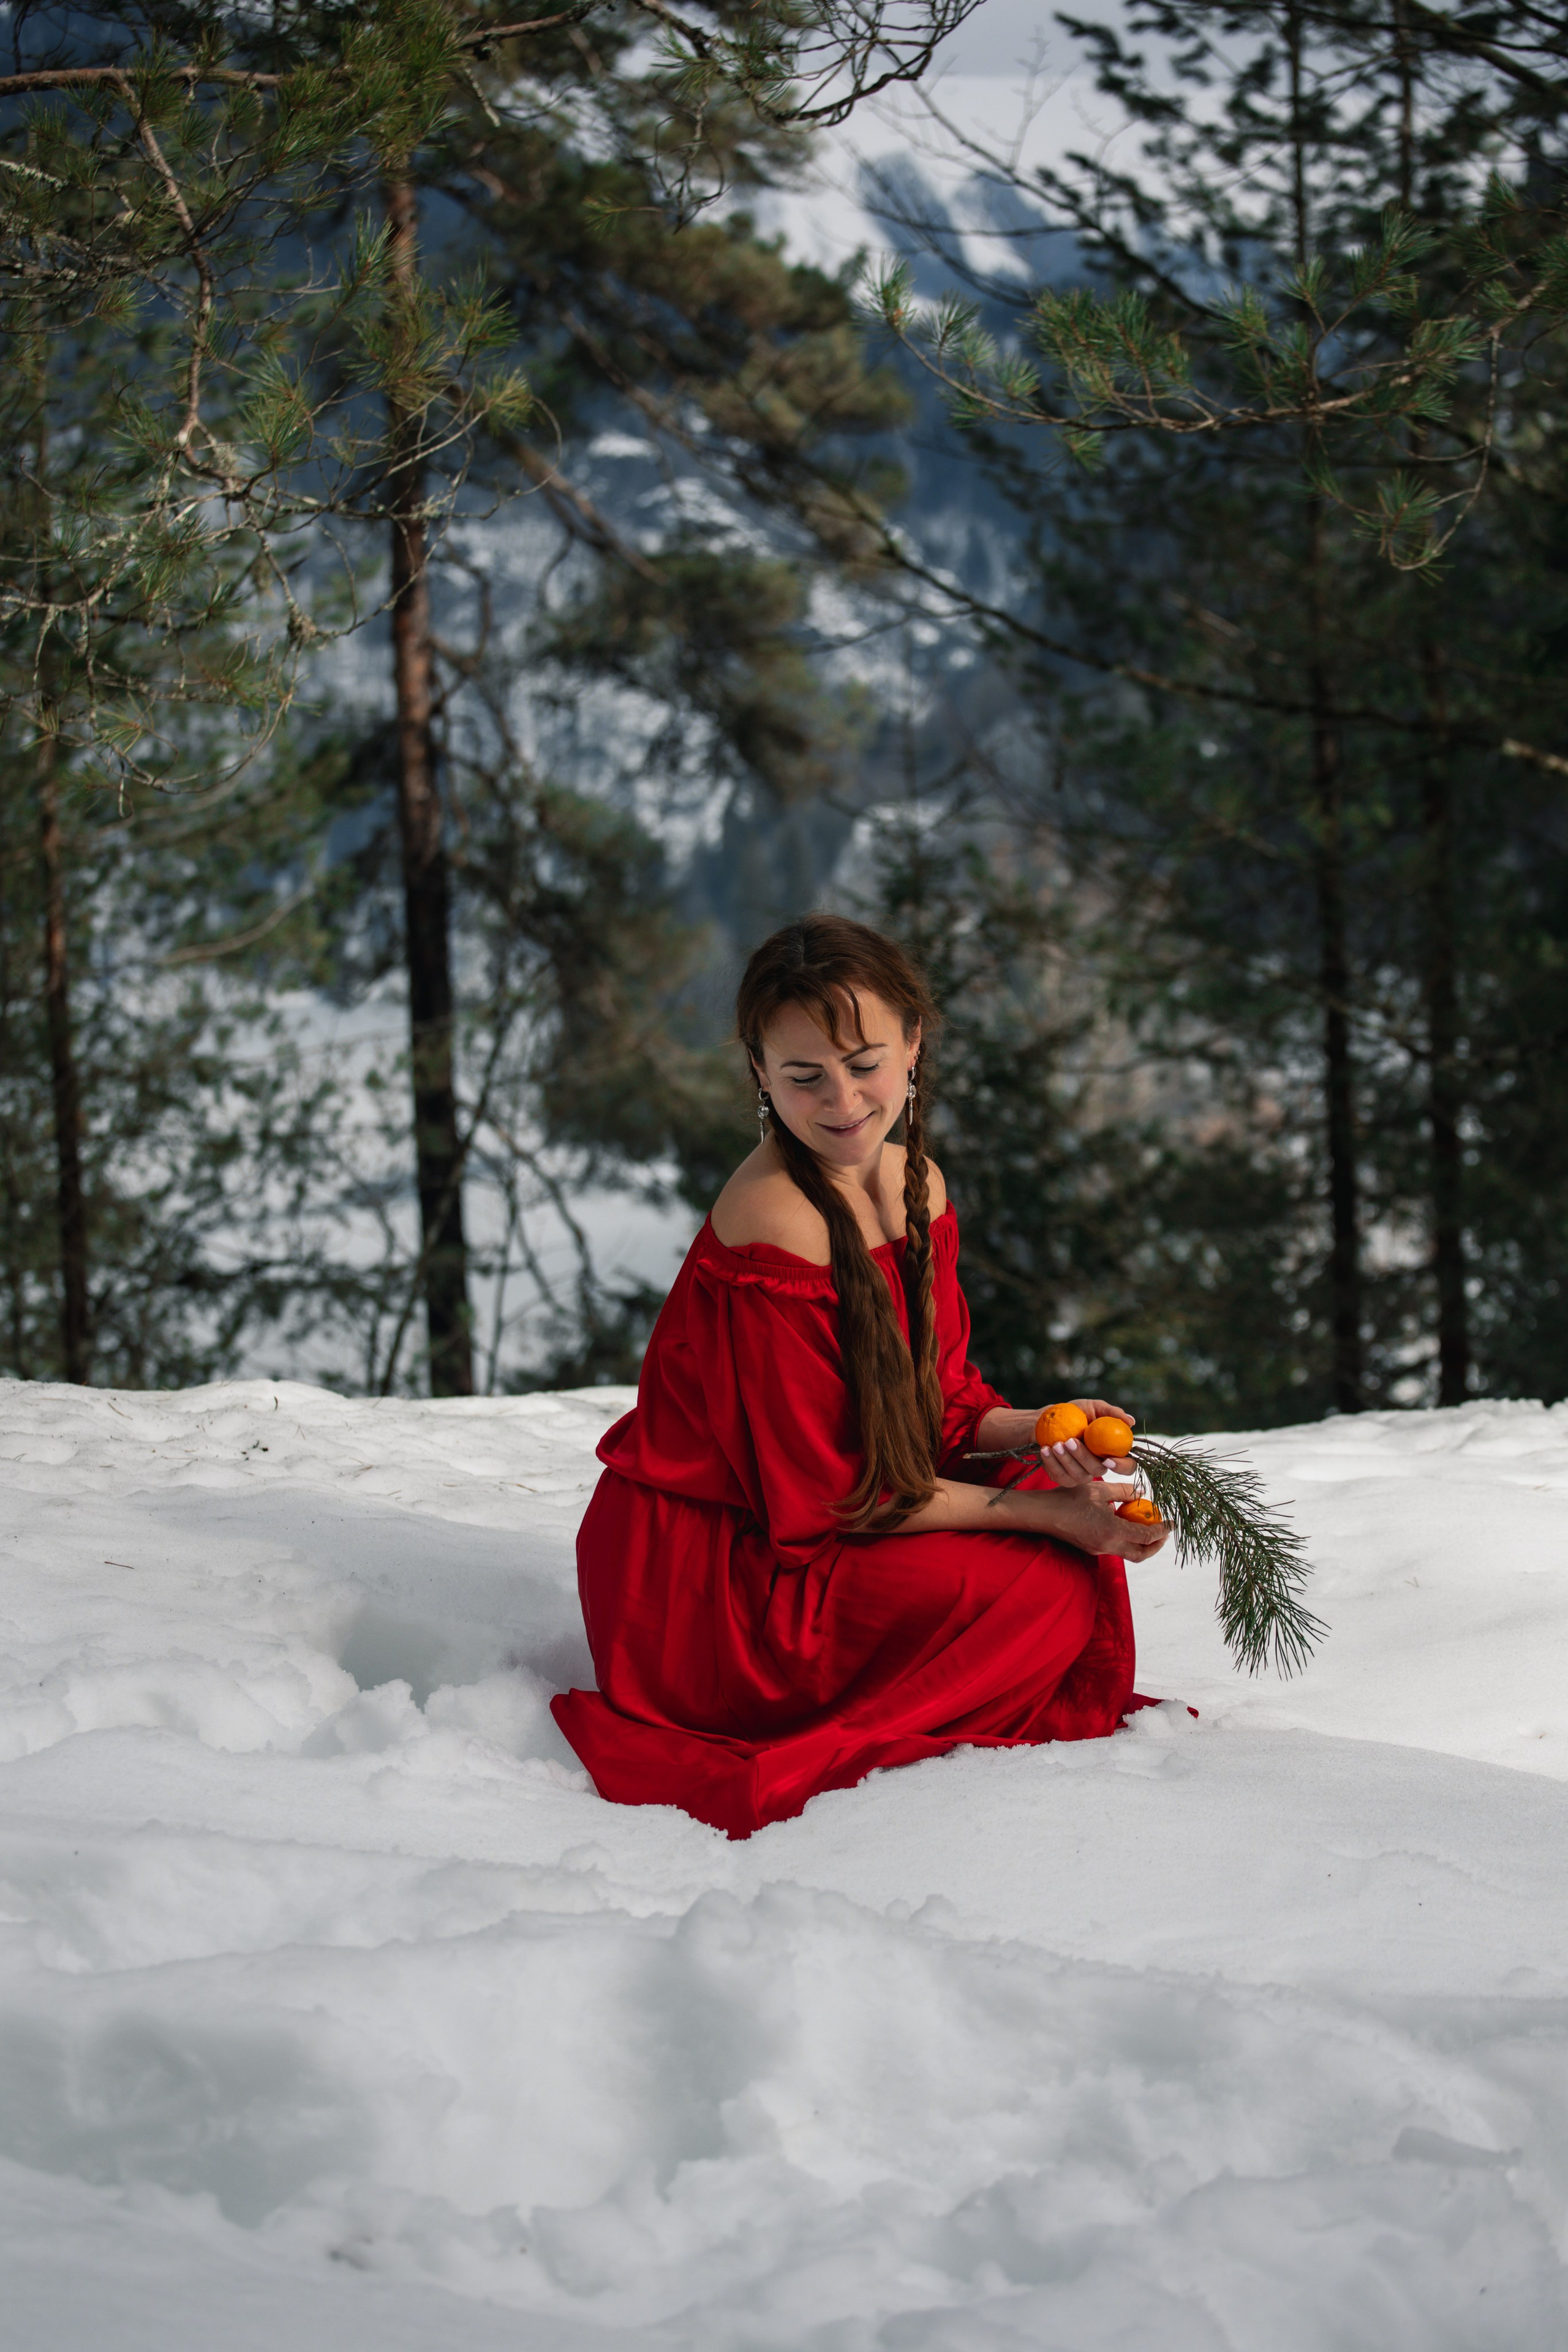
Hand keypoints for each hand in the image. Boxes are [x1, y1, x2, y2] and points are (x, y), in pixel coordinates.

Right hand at [1045, 1480, 1168, 1562]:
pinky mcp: (1092, 1549)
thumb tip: (1142, 1493)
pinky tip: (1126, 1525)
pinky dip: (1127, 1540)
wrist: (1044, 1514)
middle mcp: (1108, 1545)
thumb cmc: (1070, 1498)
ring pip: (1129, 1553)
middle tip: (1164, 1532)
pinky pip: (1116, 1548)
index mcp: (1112, 1530)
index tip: (1170, 1522)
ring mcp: (1099, 1550)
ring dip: (1142, 1544)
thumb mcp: (1099, 1489)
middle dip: (1156, 1545)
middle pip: (1141, 1554)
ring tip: (1148, 1528)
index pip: (1146, 1536)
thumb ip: (1123, 1492)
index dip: (1162, 1530)